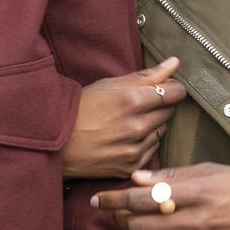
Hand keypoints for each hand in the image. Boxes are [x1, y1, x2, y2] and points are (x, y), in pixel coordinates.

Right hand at [60, 59, 185, 179]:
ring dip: (152, 125)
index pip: (174, 93)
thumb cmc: (80, 108)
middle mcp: (136, 127)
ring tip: (127, 122)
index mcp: (131, 101)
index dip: (173, 89)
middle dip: (159, 105)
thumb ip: (145, 75)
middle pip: (168, 112)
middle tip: (137, 105)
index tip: (168, 88)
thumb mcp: (109, 85)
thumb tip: (175, 63)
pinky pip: (151, 150)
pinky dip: (144, 143)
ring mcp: (134, 149)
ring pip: (161, 131)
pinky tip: (125, 138)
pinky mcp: (131, 166)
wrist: (55, 142)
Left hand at [91, 164, 229, 229]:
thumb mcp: (210, 170)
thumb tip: (136, 178)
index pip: (144, 199)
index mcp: (199, 192)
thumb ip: (172, 175)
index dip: (115, 200)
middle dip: (121, 221)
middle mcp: (201, 220)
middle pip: (142, 226)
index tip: (99, 199)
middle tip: (116, 214)